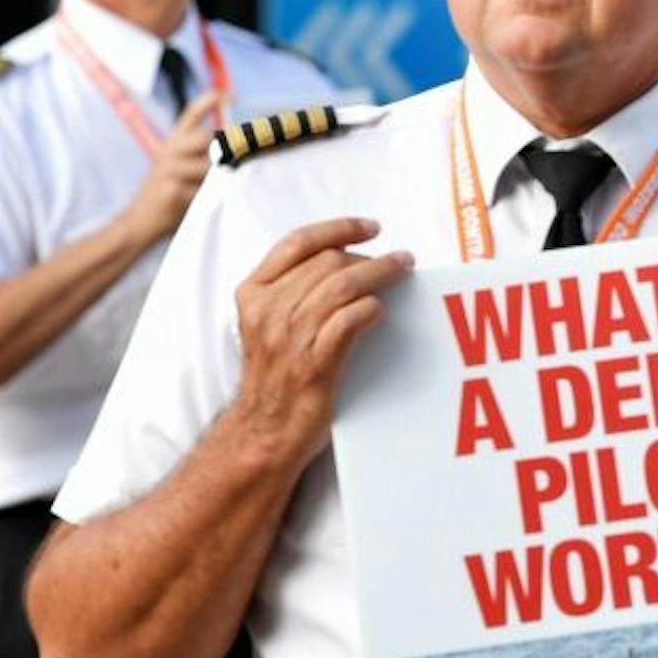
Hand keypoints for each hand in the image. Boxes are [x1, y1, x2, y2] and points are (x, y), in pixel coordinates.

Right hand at [120, 91, 223, 248]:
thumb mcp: (178, 170)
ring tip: (210, 191)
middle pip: (206, 137)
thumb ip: (198, 157)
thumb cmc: (166, 196)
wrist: (138, 222)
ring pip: (209, 166)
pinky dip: (208, 200)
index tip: (227, 94)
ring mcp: (168, 170)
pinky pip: (204, 191)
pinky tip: (198, 205)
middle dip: (222, 150)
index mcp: (170, 144)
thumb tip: (234, 148)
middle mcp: (167, 152)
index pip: (189, 115)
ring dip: (216, 181)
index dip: (208, 101)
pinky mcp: (171, 190)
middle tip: (231, 163)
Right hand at [228, 217, 413, 471]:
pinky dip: (370, 309)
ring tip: (403, 270)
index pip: (297, 242)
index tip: (370, 227)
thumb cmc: (273, 375)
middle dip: (368, 255)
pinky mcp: (314, 363)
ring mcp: (290, 336)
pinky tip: (381, 310)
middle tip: (398, 259)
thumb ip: (289, 290)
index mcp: (254, 293)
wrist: (264, 430)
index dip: (339, 228)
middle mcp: (269, 310)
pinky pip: (349, 321)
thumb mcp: (265, 324)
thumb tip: (342, 261)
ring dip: (381, 273)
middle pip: (328, 261)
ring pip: (343, 285)